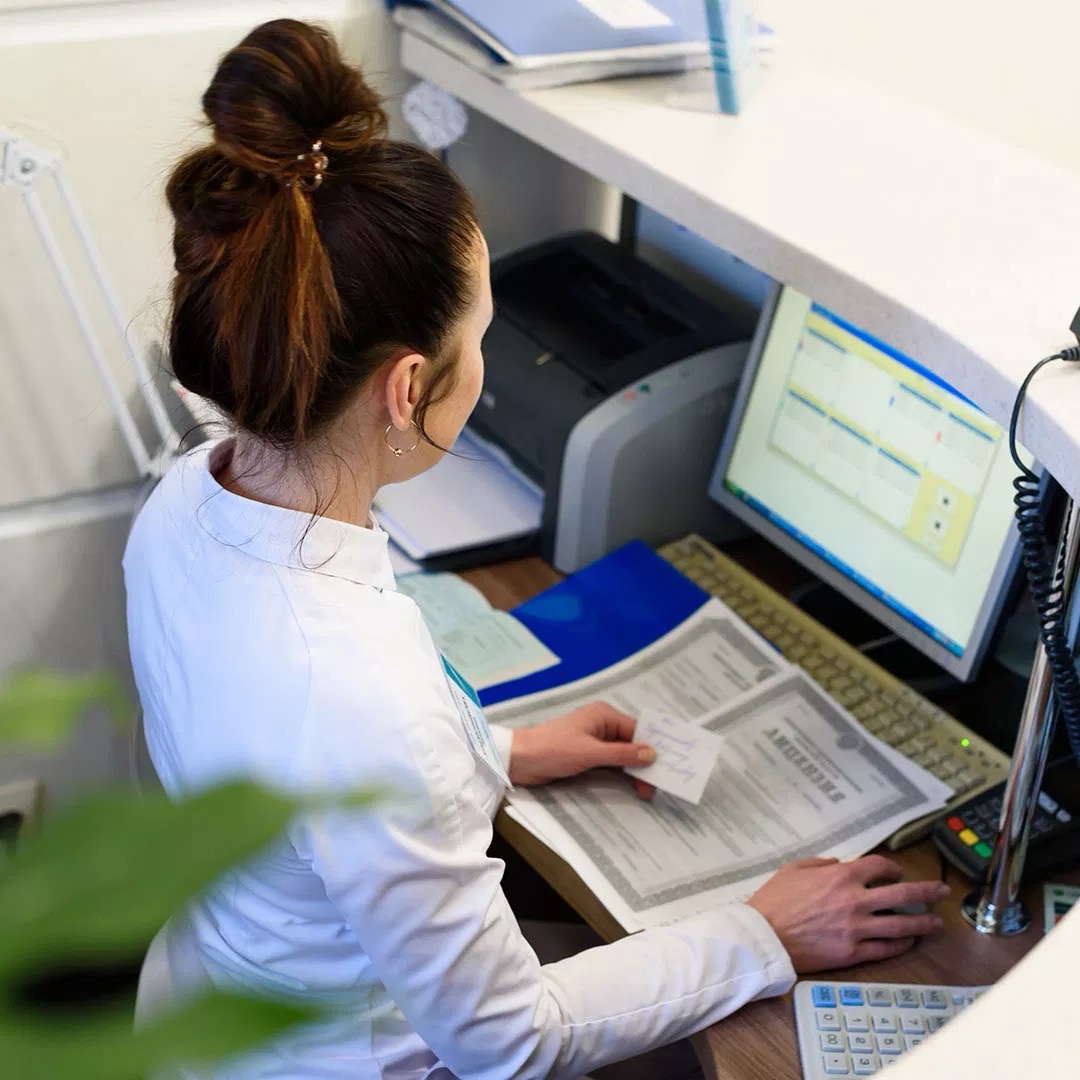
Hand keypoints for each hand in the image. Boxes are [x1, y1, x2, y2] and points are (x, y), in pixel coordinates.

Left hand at [510, 702, 655, 798]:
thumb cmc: (553, 750)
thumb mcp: (590, 753)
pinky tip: (632, 785)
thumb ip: (622, 755)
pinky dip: (622, 773)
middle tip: (658, 785)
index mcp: (604, 715)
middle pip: (632, 743)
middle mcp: (602, 724)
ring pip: (623, 754)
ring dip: (634, 770)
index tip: (667, 766)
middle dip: (644, 762)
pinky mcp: (587, 754)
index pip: (637, 730)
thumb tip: (652, 754)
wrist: (520, 760)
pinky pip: (611, 762)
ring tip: (648, 789)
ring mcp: (595, 740)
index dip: (652, 747)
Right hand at [747, 855, 949, 972]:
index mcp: (841, 876)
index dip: (893, 868)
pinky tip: (910, 941)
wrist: (765, 936)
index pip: (880, 867)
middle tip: (941, 892)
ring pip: (901, 925)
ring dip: (923, 923)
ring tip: (937, 923)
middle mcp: (855, 900)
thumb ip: (821, 863)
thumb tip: (839, 865)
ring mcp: (857, 929)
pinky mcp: (853, 952)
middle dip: (927, 891)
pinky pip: (886, 949)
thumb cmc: (775, 901)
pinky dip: (902, 944)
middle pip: (903, 894)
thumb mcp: (794, 869)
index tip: (896, 873)